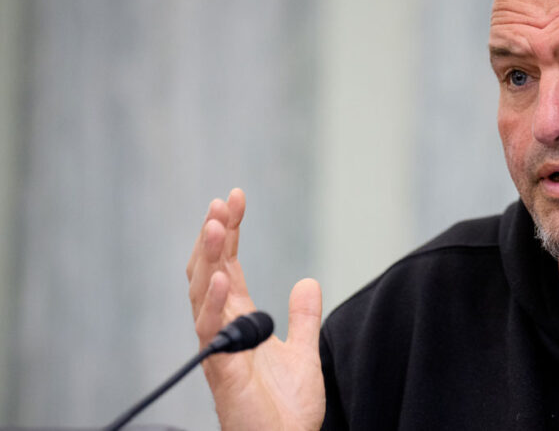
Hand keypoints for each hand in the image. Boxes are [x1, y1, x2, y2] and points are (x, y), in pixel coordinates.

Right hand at [186, 188, 324, 430]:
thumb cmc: (287, 409)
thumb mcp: (303, 351)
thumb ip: (303, 317)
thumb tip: (308, 281)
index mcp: (240, 321)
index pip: (230, 265)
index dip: (232, 231)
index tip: (236, 197)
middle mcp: (223, 329)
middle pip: (210, 271)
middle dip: (215, 235)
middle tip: (223, 202)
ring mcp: (219, 348)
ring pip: (202, 294)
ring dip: (210, 258)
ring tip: (218, 224)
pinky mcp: (221, 370)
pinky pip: (211, 332)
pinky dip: (213, 303)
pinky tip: (222, 275)